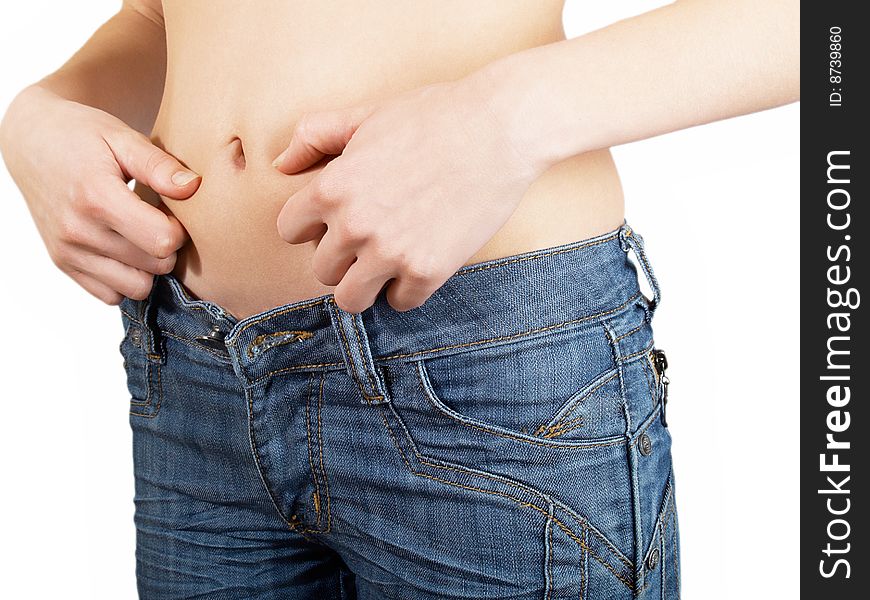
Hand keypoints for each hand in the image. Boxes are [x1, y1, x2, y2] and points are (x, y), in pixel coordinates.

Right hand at [0, 86, 200, 304]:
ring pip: (136, 288)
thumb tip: (194, 187)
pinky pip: (110, 295)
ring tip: (142, 237)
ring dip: (149, 268)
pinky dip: (125, 279)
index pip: (161, 241)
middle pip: (155, 266)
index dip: (179, 230)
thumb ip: (159, 165)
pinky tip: (126, 251)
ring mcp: (68, 251)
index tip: (171, 213)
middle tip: (158, 222)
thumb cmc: (82, 136)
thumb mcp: (122, 137)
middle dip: (167, 247)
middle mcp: (78, 230)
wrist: (32, 142)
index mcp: (96, 196)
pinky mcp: (64, 264)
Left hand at [272, 72, 542, 312]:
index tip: (335, 219)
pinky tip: (421, 263)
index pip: (290, 230)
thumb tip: (280, 164)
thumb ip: (315, 135)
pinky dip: (408, 289)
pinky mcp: (428, 271)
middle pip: (321, 270)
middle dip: (341, 258)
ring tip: (385, 265)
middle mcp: (354, 226)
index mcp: (331, 188)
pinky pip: (400, 302)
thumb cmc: (434, 115)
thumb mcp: (366, 115)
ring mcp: (391, 253)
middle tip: (368, 241)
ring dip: (365, 285)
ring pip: (351, 299)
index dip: (311, 225)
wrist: (500, 129)